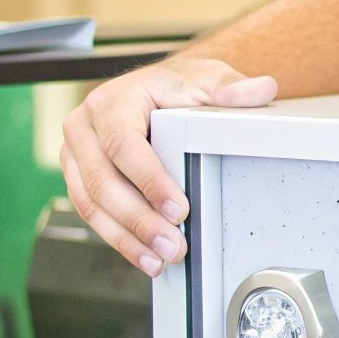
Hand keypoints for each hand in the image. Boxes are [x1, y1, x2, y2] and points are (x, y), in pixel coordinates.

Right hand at [60, 58, 277, 276]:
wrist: (159, 88)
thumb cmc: (178, 85)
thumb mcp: (206, 78)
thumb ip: (230, 87)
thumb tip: (262, 89)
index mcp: (110, 102)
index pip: (122, 144)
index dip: (149, 180)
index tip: (178, 208)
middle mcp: (84, 127)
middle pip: (102, 181)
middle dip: (139, 220)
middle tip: (173, 244)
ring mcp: (77, 154)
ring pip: (91, 203)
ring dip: (126, 237)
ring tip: (161, 259)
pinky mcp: (80, 176)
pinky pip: (91, 212)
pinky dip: (118, 238)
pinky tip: (145, 256)